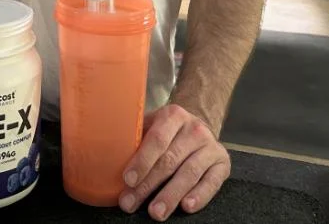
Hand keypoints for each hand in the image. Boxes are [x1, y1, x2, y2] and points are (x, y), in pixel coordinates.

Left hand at [119, 104, 230, 220]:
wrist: (198, 124)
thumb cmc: (166, 130)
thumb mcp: (152, 124)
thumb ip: (136, 137)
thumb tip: (105, 157)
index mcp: (173, 116)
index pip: (157, 140)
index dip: (142, 161)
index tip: (127, 180)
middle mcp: (194, 129)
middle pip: (169, 160)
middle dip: (148, 185)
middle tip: (130, 203)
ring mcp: (210, 146)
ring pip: (189, 173)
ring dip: (171, 195)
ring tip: (155, 212)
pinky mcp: (223, 164)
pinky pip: (211, 182)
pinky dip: (200, 195)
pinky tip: (186, 206)